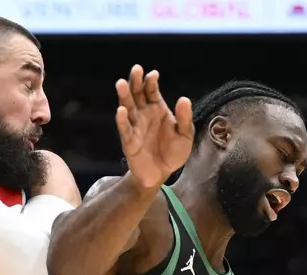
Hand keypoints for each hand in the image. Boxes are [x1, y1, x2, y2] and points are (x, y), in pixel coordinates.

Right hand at [115, 65, 193, 188]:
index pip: (151, 92)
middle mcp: (143, 115)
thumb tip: (183, 99)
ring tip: (120, 83)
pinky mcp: (129, 142)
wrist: (162, 173)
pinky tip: (121, 111)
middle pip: (137, 95)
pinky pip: (125, 129)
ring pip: (127, 108)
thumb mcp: (185, 135)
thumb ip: (185, 118)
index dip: (151, 82)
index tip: (153, 74)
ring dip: (124, 96)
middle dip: (135, 82)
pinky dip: (122, 120)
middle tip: (136, 69)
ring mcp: (135, 127)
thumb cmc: (173, 152)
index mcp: (157, 110)